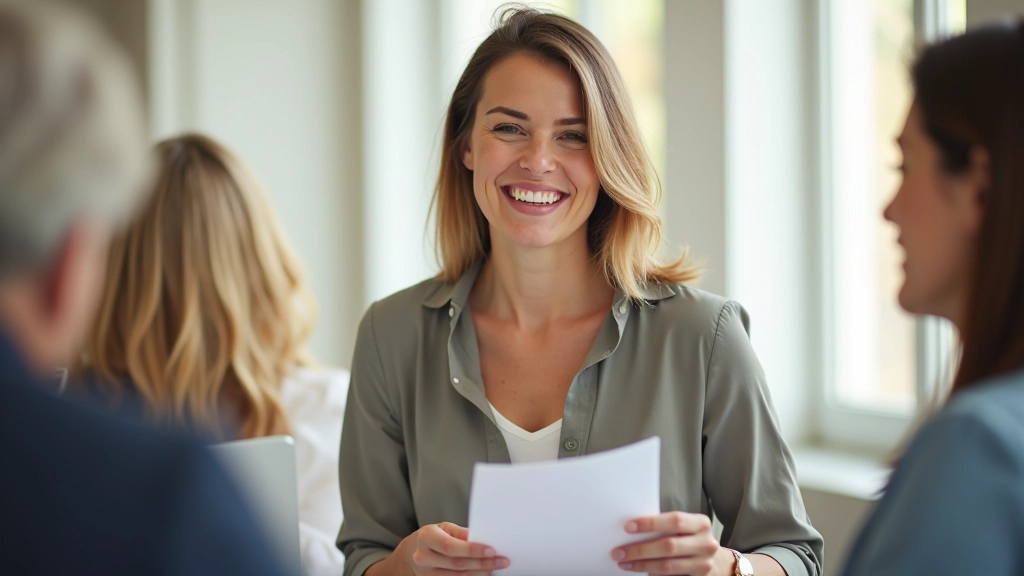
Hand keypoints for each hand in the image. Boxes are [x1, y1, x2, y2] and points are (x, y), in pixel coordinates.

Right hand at [390, 522, 510, 575]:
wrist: (413, 552)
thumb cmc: (432, 537)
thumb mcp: (444, 528)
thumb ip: (462, 534)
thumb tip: (482, 539)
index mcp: (426, 537)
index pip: (451, 546)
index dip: (472, 550)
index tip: (492, 551)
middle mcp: (423, 557)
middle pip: (457, 564)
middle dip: (482, 563)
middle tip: (501, 561)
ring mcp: (425, 573)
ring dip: (479, 573)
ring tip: (494, 568)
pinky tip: (482, 574)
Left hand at [611, 512, 724, 574]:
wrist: (716, 562)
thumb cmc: (691, 539)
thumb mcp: (685, 528)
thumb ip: (666, 526)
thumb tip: (632, 529)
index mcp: (701, 524)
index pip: (674, 520)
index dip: (651, 523)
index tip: (628, 527)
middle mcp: (706, 544)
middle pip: (668, 546)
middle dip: (640, 549)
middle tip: (619, 551)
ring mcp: (704, 564)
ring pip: (667, 566)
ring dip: (641, 565)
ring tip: (624, 563)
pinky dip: (651, 574)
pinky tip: (638, 570)